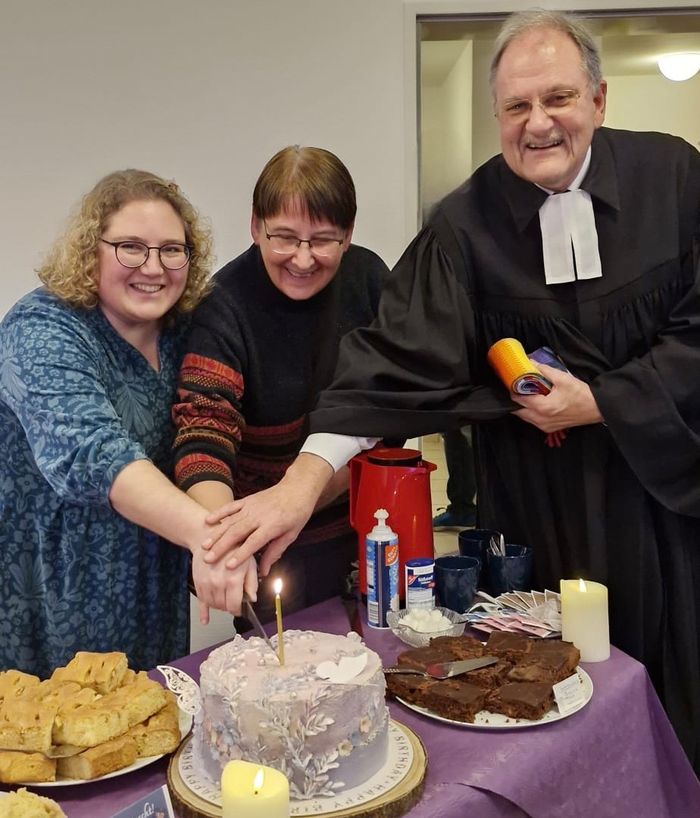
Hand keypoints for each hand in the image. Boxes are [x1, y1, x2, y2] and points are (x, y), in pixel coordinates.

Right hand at [191, 549, 257, 621]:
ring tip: (224, 598)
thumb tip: (252, 598)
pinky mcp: (197, 582)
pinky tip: (205, 619)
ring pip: (213, 605)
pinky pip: (200, 601)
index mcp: (233, 579)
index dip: (238, 610)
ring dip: (219, 605)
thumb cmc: (233, 548)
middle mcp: (218, 583)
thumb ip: (252, 582)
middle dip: (229, 607)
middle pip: (223, 607)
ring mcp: (206, 583)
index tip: (240, 608)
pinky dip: (203, 611)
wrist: (210, 537)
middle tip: (233, 601)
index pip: (234, 606)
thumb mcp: (249, 562)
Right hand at [201, 453, 333, 570]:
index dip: (241, 554)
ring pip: (230, 521)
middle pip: (237, 532)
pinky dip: (219, 513)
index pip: (254, 542)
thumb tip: (263, 572)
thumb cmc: (297, 514)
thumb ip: (275, 552)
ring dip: (216, 533)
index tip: (229, 566)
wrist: (297, 488)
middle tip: (208, 559)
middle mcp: (259, 515)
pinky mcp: (247, 500)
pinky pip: (231, 507)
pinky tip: (207, 521)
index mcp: (273, 525)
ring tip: (204, 546)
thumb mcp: (291, 535)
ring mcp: (251, 506)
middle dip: (221, 547)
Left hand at [512, 364, 602, 432]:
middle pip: (518, 410)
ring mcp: (544, 426)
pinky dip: (530, 412)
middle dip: (516, 399)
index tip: (513, 381)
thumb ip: (543, 370)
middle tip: (518, 387)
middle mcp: (541, 420)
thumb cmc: (581, 394)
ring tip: (527, 394)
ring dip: (522, 406)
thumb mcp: (562, 378)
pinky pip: (532, 421)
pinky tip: (536, 403)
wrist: (597, 408)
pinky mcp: (549, 429)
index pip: (518, 399)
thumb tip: (530, 362)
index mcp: (543, 407)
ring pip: (524, 417)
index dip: (513, 389)